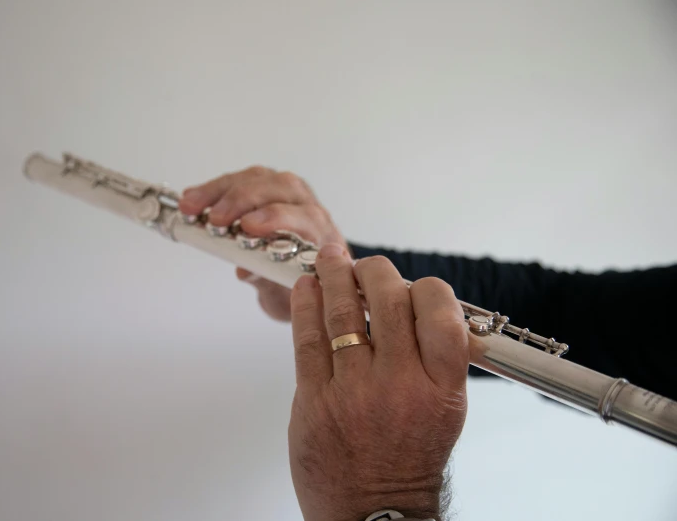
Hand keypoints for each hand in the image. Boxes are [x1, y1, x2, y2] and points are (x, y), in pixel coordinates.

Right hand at [179, 166, 346, 321]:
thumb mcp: (285, 297)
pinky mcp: (269, 187)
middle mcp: (308, 208)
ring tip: (191, 207)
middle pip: (280, 189)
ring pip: (259, 179)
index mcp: (321, 236)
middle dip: (243, 201)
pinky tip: (194, 199)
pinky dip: (216, 189)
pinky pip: (243, 179)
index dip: (275, 218)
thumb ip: (269, 283)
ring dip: (222, 191)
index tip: (247, 228)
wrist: (309, 277)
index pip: (304, 217)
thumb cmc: (300, 285)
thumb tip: (245, 270)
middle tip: (214, 220)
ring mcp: (289, 193)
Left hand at [288, 244, 468, 520]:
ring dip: (334, 275)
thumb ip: (439, 358)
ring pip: (343, 313)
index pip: (439, 312)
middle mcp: (401, 384)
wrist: (374, 512)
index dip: (425, 287)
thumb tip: (424, 305)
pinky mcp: (315, 400)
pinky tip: (306, 287)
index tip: (412, 284)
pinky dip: (306, 306)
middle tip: (365, 265)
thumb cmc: (409, 457)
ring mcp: (355, 391)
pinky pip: (308, 339)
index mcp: (442, 387)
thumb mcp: (445, 410)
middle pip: (387, 302)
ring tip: (329, 257)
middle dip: (374, 271)